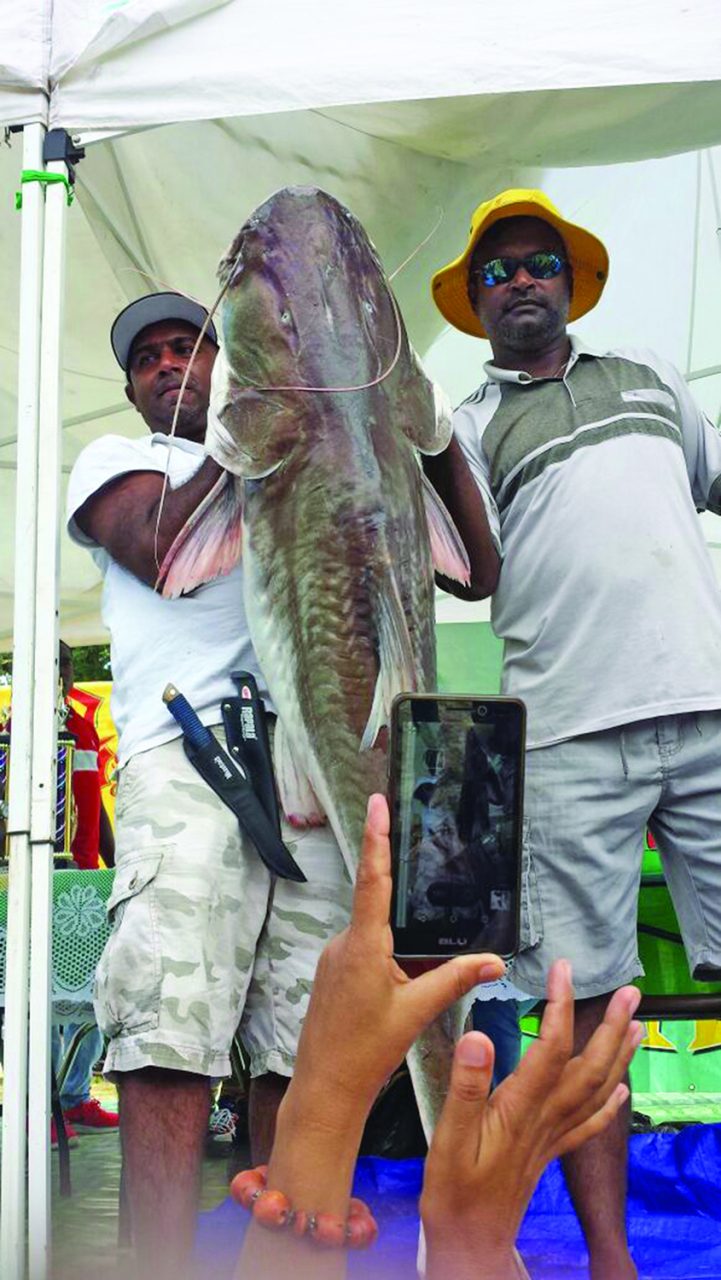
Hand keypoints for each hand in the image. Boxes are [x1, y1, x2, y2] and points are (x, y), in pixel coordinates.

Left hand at [284, 792, 504, 1130]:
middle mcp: (345, 943)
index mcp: (365, 945)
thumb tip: (496, 961)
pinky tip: (401, 982)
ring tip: (415, 971)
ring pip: (375, 932)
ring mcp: (335, 956)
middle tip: (427, 881)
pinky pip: (365, 949)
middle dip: (406, 901)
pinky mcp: (333, 970)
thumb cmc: (366, 1052)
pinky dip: (388, 956)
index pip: (373, 879)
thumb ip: (455, 979)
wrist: (325, 1088)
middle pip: (380, 905)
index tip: (378, 803)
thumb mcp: (417, 1013)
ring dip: (399, 942)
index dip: (377, 838)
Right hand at [421, 959, 642, 1277]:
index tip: (562, 970)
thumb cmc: (454, 1194)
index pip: (552, 1048)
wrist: (470, 1244)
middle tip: (630, 994)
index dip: (560, 1005)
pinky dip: (610, 1104)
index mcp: (520, 1109)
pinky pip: (588, 1125)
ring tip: (636, 1025)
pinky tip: (621, 1089)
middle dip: (610, 1028)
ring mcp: (550, 1137)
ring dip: (618, 1056)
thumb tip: (479, 1036)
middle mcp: (544, 1119)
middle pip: (588, 1067)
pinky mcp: (548, 1152)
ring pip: (595, 1091)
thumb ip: (466, 1087)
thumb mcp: (449, 1138)